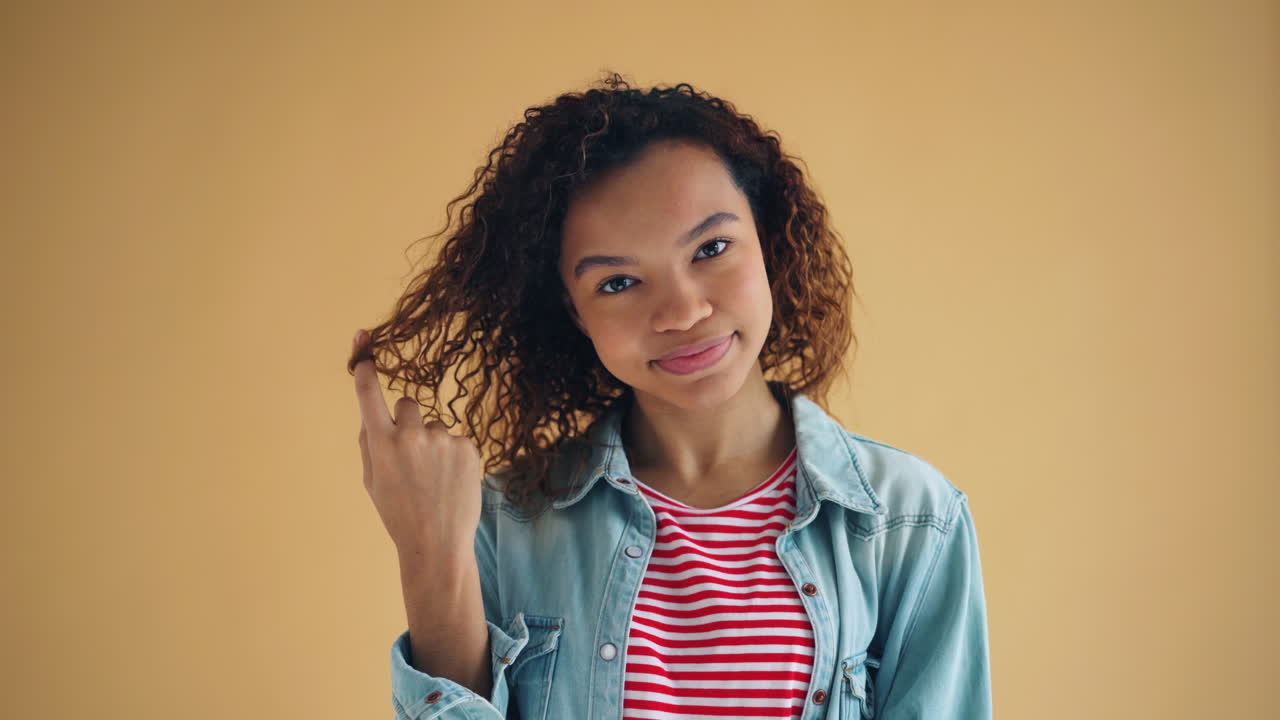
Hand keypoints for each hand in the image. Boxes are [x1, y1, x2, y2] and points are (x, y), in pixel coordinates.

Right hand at [351, 329, 481, 560]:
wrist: (437, 542)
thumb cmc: (399, 513)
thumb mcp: (372, 480)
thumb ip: (370, 443)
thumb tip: (372, 416)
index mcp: (380, 443)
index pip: (369, 395)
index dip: (365, 367)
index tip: (364, 342)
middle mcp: (410, 436)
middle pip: (408, 403)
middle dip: (408, 422)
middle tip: (411, 456)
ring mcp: (441, 440)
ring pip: (434, 426)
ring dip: (433, 444)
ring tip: (435, 479)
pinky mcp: (468, 447)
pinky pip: (456, 439)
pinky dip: (454, 456)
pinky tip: (451, 481)